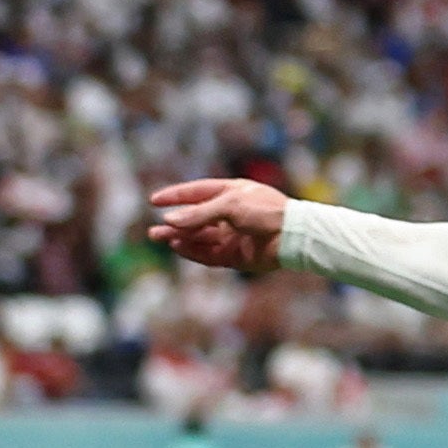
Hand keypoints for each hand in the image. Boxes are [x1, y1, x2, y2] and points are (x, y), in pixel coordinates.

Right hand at [142, 178, 293, 273]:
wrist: (293, 236)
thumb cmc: (266, 211)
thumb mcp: (230, 206)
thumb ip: (199, 214)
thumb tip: (169, 220)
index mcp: (232, 193)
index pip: (198, 192)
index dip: (176, 196)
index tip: (154, 200)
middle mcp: (230, 214)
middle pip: (196, 219)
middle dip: (175, 224)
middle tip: (153, 231)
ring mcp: (232, 235)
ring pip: (199, 238)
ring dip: (179, 238)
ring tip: (160, 237)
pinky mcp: (235, 255)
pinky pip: (208, 254)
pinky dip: (192, 251)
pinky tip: (178, 246)